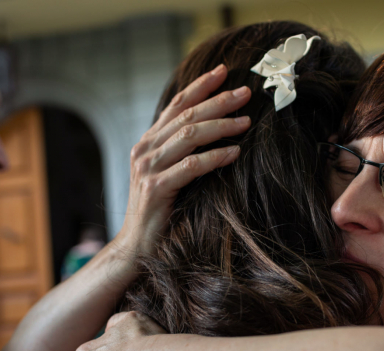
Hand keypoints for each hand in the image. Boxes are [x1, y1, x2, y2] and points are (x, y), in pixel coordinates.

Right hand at [116, 63, 251, 254]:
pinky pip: (191, 166)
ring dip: (221, 125)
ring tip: (246, 121)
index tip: (224, 72)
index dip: (200, 86)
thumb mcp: (168, 174)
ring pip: (189, 136)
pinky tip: (235, 151)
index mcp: (148, 142)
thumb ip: (181, 152)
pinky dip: (216, 156)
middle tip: (246, 93)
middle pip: (186, 116)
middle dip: (218, 101)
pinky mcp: (156, 188)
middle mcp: (144, 150)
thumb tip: (212, 130)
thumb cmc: (159, 211)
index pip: (176, 105)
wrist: (137, 246)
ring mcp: (148, 168)